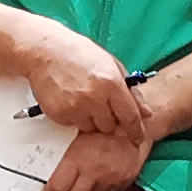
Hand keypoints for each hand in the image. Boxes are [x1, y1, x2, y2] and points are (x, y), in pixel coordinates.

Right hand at [19, 23, 140, 138]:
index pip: (130, 116)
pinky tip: (71, 100)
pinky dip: (75, 117)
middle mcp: (95, 99)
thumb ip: (131, 90)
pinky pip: (74, 125)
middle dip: (110, 121)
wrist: (45, 52)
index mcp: (112, 84)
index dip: (136, 131)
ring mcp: (76, 108)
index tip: (138, 138)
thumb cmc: (80, 55)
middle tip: (102, 106)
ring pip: (91, 129)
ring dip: (92, 120)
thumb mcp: (112, 65)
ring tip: (84, 100)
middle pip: (110, 127)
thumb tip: (145, 112)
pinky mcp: (60, 115)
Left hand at [35, 123, 148, 190]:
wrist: (137, 126)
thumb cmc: (107, 126)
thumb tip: (48, 169)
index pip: (56, 189)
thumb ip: (66, 154)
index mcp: (77, 159)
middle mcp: (92, 173)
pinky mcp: (122, 184)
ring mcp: (109, 180)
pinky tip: (100, 181)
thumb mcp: (79, 134)